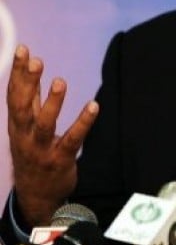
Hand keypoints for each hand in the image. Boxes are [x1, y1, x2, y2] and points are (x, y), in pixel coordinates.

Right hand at [7, 45, 98, 225]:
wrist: (36, 195)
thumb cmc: (32, 152)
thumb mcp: (26, 127)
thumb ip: (28, 100)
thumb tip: (27, 70)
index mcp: (17, 125)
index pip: (14, 95)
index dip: (18, 73)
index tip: (23, 50)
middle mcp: (25, 136)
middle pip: (23, 107)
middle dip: (28, 83)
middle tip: (35, 61)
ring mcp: (41, 149)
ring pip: (44, 124)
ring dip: (52, 102)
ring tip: (60, 81)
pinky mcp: (60, 159)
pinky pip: (72, 139)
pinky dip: (83, 122)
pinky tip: (93, 106)